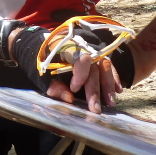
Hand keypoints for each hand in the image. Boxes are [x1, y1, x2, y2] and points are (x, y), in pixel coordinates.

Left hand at [11, 26, 128, 113]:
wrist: (37, 45)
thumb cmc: (38, 61)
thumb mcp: (40, 74)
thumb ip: (53, 86)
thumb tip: (69, 98)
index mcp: (66, 48)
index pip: (80, 59)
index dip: (80, 75)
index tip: (74, 89)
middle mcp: (81, 47)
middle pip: (93, 67)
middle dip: (94, 90)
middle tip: (95, 109)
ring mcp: (89, 50)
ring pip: (104, 66)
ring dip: (108, 85)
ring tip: (110, 103)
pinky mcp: (95, 56)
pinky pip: (108, 65)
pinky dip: (114, 77)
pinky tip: (118, 89)